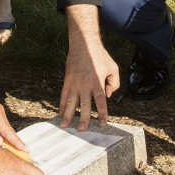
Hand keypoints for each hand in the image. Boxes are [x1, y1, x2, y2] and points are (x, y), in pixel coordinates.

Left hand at [0, 84, 29, 152]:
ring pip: (4, 130)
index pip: (9, 133)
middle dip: (15, 144)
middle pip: (8, 132)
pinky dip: (1, 134)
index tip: (26, 151)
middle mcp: (0, 113)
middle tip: (23, 157)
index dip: (18, 143)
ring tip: (12, 152)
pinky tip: (0, 142)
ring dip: (7, 140)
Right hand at [60, 4, 119, 130]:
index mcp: (98, 82)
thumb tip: (108, 95)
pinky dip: (61, 104)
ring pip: (70, 102)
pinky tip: (60, 112)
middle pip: (84, 106)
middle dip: (82, 119)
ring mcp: (75, 82)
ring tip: (65, 125)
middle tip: (81, 130)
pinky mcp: (67, 79)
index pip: (100, 102)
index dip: (101, 114)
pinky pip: (63, 94)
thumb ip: (114, 83)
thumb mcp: (113, 67)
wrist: (84, 43)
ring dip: (67, 115)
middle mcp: (85, 85)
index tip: (102, 124)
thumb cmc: (100, 56)